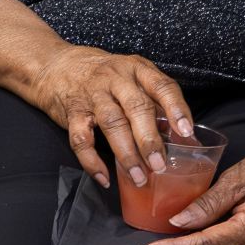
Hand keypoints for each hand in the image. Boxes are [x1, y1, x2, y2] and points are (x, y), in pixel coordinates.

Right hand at [26, 43, 193, 189]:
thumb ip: (155, 104)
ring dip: (126, 153)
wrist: (58, 66)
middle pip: (136, 107)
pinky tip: (105, 178)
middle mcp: (116, 79)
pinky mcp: (73, 112)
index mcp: (137, 69)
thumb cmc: (106, 77)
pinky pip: (81, 139)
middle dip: (149, 139)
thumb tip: (182, 140)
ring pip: (111, 123)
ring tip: (139, 177)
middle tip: (160, 165)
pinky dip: (92, 161)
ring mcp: (93, 95)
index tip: (186, 132)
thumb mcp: (133, 78)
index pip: (162, 86)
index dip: (176, 108)